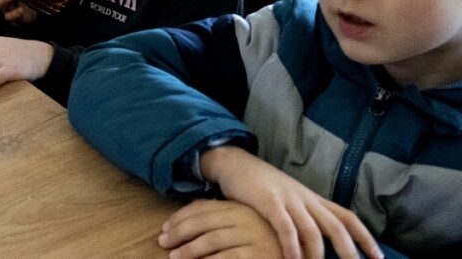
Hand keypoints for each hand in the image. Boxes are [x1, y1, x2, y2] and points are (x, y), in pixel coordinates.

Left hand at [159, 199, 281, 258]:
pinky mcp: (258, 255)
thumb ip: (223, 219)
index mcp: (238, 208)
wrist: (299, 253)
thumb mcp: (244, 223)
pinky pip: (226, 258)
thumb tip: (187, 223)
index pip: (202, 208)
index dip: (180, 217)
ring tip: (174, 257)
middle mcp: (244, 218)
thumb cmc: (267, 239)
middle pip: (202, 222)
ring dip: (189, 250)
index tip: (164, 227)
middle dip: (179, 232)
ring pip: (211, 241)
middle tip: (163, 242)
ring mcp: (251, 236)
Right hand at [200, 147, 381, 258]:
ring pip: (312, 232)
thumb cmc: (260, 185)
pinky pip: (285, 228)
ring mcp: (288, 200)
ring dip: (317, 257)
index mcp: (313, 199)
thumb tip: (317, 241)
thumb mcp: (288, 197)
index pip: (347, 217)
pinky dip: (291, 247)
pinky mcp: (268, 202)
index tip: (379, 257)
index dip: (365, 237)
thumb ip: (302, 215)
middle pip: (336, 227)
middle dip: (349, 252)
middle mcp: (305, 199)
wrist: (234, 163)